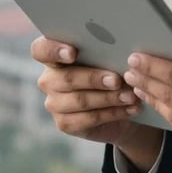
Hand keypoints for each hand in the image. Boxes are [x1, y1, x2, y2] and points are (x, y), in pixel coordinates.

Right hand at [31, 36, 162, 163]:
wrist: (118, 104)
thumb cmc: (112, 69)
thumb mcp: (109, 57)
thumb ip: (106, 51)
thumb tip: (122, 50)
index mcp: (54, 55)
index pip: (41, 50)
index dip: (53, 50)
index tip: (73, 52)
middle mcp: (49, 79)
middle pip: (66, 78)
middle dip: (94, 78)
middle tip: (117, 80)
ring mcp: (54, 103)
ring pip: (80, 100)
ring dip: (108, 98)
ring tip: (130, 96)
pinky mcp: (64, 123)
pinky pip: (88, 119)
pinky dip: (113, 113)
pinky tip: (130, 109)